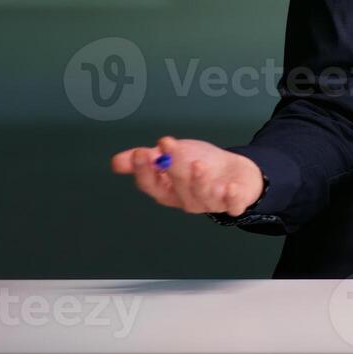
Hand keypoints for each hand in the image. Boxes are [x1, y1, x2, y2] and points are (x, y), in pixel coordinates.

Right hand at [110, 136, 264, 215]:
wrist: (236, 172)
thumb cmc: (202, 164)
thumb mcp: (174, 156)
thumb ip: (150, 158)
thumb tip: (116, 162)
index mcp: (169, 190)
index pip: (150, 185)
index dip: (144, 170)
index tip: (140, 153)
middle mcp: (187, 200)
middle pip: (177, 187)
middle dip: (173, 167)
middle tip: (169, 147)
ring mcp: (210, 203)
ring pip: (201, 196)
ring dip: (198, 181)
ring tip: (197, 164)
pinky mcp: (234, 203)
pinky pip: (232, 205)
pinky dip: (231, 198)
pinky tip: (230, 187)